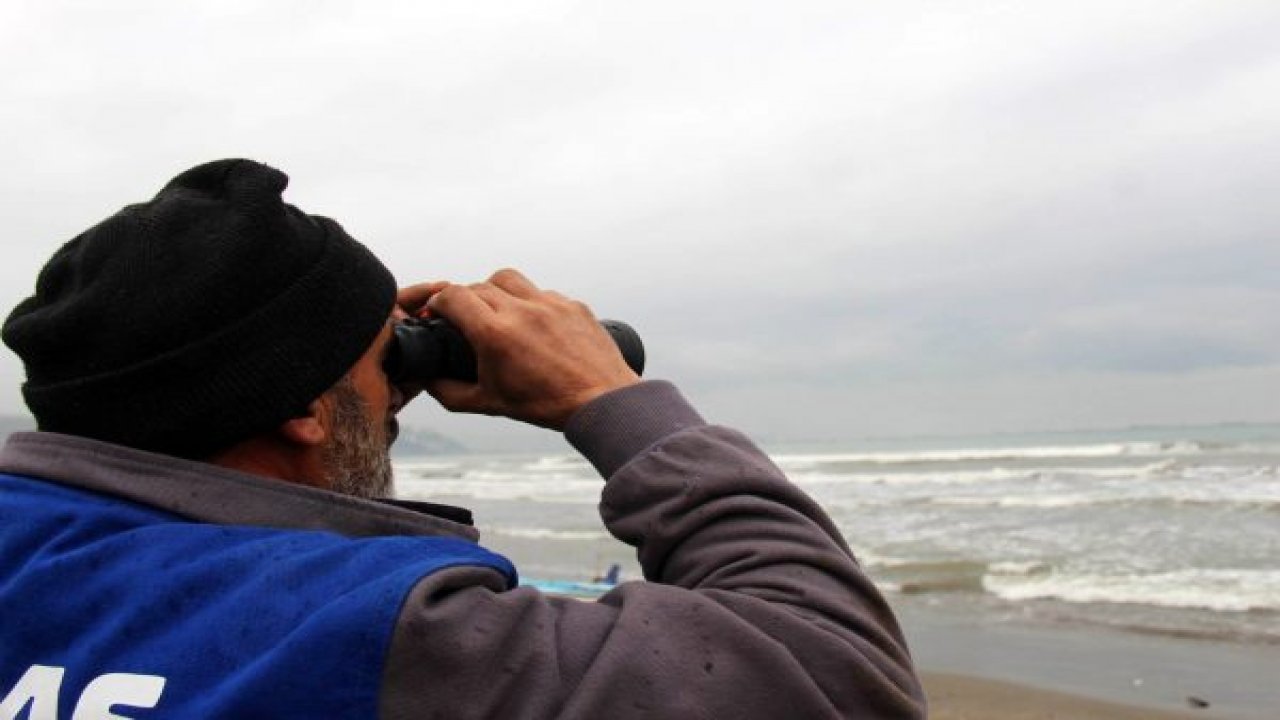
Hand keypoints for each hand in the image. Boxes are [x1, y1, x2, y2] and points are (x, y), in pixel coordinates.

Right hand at [397, 269, 639, 429]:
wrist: (601, 401)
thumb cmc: (545, 405)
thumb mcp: (488, 403)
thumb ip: (448, 391)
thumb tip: (427, 379)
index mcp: (495, 333)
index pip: (453, 296)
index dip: (438, 303)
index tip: (438, 313)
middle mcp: (521, 310)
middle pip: (477, 286)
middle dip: (465, 300)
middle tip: (466, 320)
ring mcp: (549, 303)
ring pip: (508, 279)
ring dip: (494, 290)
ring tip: (497, 312)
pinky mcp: (572, 304)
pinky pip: (541, 293)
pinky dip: (529, 304)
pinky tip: (533, 325)